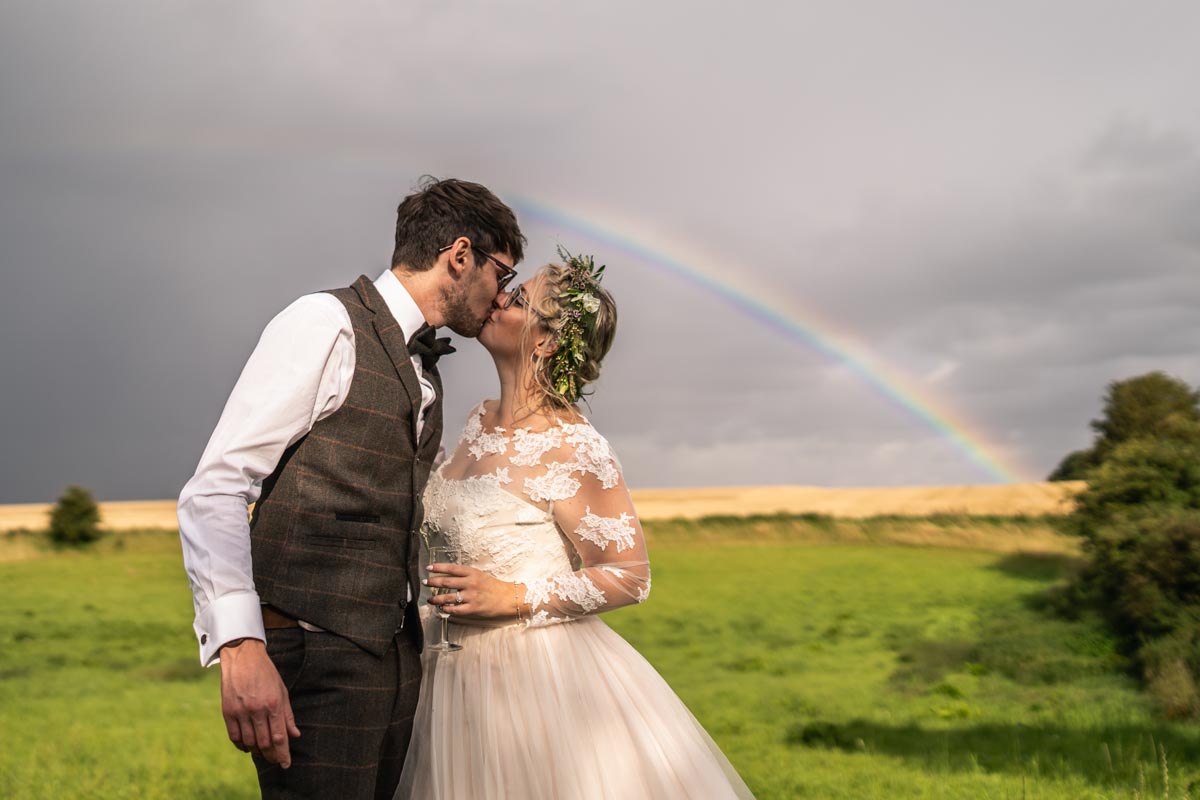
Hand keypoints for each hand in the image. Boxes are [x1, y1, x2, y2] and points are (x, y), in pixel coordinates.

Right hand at [219, 638, 300, 766]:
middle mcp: (257, 709)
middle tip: (276, 761)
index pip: (280, 737)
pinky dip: (242, 745)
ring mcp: (241, 711)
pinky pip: (234, 737)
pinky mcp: (227, 711)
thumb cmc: (266, 673)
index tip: (286, 764)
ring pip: (249, 742)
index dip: (283, 754)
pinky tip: (248, 746)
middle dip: (271, 756)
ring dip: (257, 751)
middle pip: (265, 743)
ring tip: (263, 753)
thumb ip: (288, 715)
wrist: (243, 656)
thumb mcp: (282, 691)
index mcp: (274, 703)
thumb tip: (295, 735)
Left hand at [425, 563, 524, 619]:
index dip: (438, 567)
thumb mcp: (479, 575)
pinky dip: (446, 609)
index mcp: (472, 573)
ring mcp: (471, 596)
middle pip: (446, 582)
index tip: (428, 568)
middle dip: (433, 582)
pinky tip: (442, 608)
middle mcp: (470, 583)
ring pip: (448, 598)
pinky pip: (455, 610)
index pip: (452, 568)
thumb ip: (465, 576)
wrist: (507, 598)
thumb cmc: (492, 586)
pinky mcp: (473, 608)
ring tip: (430, 599)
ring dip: (436, 599)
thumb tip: (447, 576)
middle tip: (425, 582)